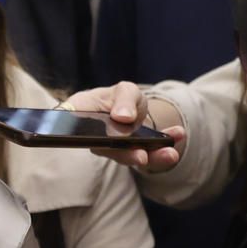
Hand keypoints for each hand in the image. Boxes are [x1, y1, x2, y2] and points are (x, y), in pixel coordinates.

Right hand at [59, 82, 185, 171]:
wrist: (134, 113)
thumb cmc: (120, 99)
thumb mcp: (125, 90)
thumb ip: (123, 100)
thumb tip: (122, 117)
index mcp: (81, 116)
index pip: (68, 128)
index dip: (69, 135)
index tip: (86, 138)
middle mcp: (94, 138)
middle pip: (104, 148)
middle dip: (126, 154)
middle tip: (141, 157)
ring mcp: (114, 151)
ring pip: (128, 157)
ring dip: (151, 156)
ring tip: (170, 152)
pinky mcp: (133, 156)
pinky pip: (148, 155)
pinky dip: (164, 149)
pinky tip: (178, 136)